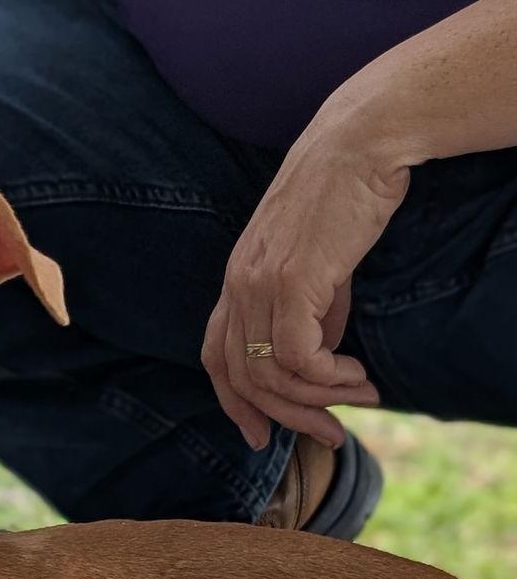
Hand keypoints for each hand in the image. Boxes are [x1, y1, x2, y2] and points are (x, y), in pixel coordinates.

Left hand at [202, 106, 409, 448]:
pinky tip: (357, 374)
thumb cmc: (346, 196)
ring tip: (362, 397)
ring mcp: (259, 284)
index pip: (215, 359)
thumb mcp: (319, 266)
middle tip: (331, 434)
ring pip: (271, 375)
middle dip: (287, 418)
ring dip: (320, 399)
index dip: (233, 405)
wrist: (363, 141)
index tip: (260, 437)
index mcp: (235, 282)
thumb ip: (312, 314)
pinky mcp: (292, 281)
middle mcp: (237, 286)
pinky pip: (299, 358)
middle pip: (242, 380)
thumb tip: (318, 362)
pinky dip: (328, 378)